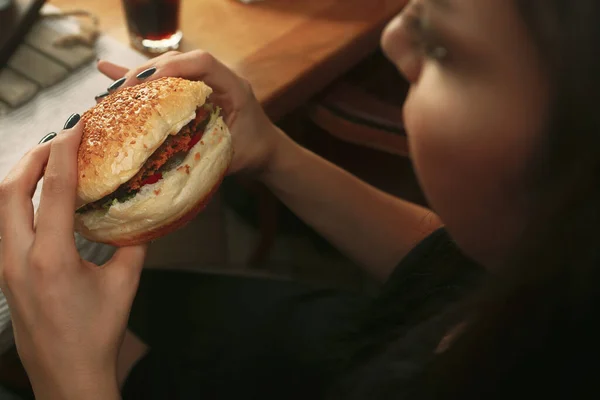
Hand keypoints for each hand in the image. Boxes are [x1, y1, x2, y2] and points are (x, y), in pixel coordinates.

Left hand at [0, 121, 145, 399]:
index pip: (53, 190)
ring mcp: (5, 267)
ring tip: (47, 163)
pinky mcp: (4, 274)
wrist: (67, 375)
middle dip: (32, 157)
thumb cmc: (97, 334)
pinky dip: (19, 201)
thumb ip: (133, 244)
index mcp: (51, 258)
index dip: (64, 152)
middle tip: (58, 140)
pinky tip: (40, 200)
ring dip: (21, 177)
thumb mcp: (124, 284)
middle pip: (9, 189)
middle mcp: (18, 257)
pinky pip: (4, 224)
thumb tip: (140, 214)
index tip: (75, 126)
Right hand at [97, 50, 286, 175]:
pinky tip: (108, 73)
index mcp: (233, 86)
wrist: (266, 151)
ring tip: (110, 90)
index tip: (147, 82)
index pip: (202, 63)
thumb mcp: (234, 154)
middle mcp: (216, 79)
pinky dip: (139, 80)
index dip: (173, 68)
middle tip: (121, 91)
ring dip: (138, 78)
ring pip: (167, 70)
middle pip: (178, 62)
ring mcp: (202, 83)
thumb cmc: (254, 152)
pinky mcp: (190, 93)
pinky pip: (162, 82)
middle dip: (147, 73)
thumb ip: (209, 149)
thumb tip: (170, 154)